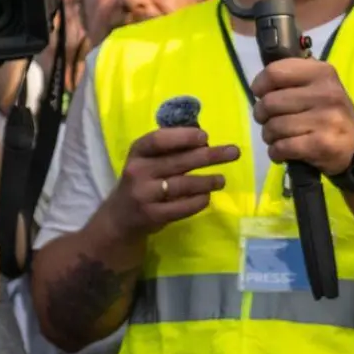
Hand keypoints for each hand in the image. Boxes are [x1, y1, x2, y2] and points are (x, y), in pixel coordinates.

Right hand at [105, 126, 236, 236]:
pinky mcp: (152, 215)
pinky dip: (199, 201)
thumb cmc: (141, 181)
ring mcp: (144, 194)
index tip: (205, 136)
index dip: (182, 137)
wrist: (120, 217)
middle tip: (233, 152)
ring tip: (221, 179)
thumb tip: (204, 139)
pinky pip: (183, 207)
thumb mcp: (146, 161)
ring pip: (183, 185)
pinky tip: (207, 197)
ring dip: (207, 181)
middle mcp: (137, 171)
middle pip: (178, 161)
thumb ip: (169, 150)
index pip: (158, 140)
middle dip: (208, 156)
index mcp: (137, 152)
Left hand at [250, 58, 353, 175]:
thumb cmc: (328, 113)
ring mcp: (327, 120)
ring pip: (273, 126)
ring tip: (278, 137)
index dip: (260, 85)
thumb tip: (259, 84)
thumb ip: (290, 78)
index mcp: (322, 73)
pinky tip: (282, 151)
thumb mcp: (317, 85)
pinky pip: (282, 147)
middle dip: (261, 115)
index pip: (275, 72)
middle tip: (269, 121)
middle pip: (269, 102)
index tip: (260, 94)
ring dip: (269, 135)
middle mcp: (327, 94)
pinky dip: (275, 152)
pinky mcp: (322, 144)